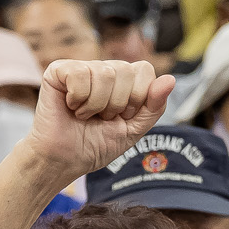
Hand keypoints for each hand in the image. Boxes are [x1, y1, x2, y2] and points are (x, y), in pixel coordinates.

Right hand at [21, 59, 174, 185]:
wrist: (64, 161)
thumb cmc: (95, 146)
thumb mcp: (134, 130)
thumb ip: (154, 107)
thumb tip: (170, 79)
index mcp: (123, 80)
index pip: (145, 70)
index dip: (137, 98)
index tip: (122, 116)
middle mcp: (103, 69)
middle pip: (126, 70)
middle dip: (116, 104)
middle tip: (100, 117)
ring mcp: (81, 68)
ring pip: (105, 73)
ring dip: (96, 105)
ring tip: (84, 115)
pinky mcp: (58, 70)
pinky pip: (81, 74)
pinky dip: (78, 99)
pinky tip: (70, 107)